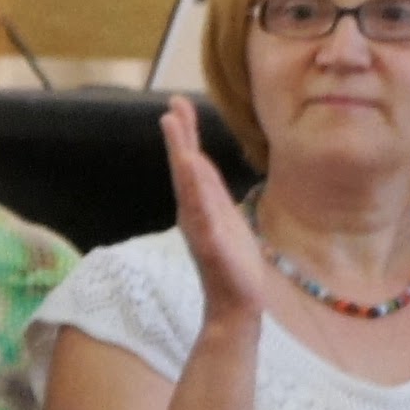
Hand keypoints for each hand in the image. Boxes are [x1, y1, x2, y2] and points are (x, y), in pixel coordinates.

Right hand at [163, 98, 271, 322]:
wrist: (237, 303)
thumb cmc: (232, 262)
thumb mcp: (224, 218)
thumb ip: (211, 192)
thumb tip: (199, 164)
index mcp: (199, 204)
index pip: (191, 163)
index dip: (185, 135)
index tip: (177, 106)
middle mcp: (194, 212)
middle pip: (185, 168)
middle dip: (180, 137)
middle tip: (172, 106)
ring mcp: (200, 227)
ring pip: (189, 186)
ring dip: (182, 155)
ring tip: (174, 127)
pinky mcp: (211, 244)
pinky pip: (202, 214)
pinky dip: (195, 191)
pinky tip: (191, 170)